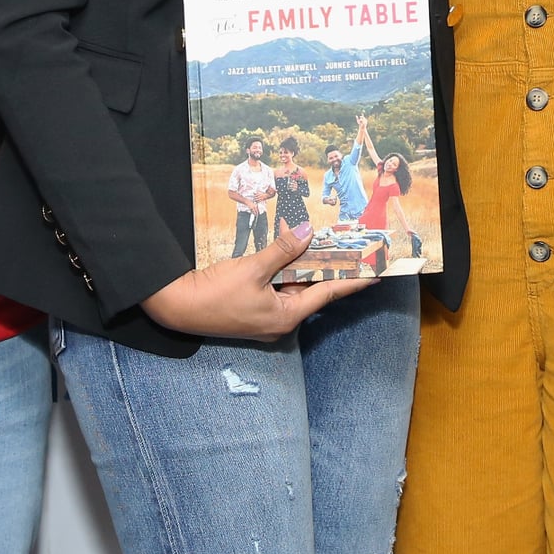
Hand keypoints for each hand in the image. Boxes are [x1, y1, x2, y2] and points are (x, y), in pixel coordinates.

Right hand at [141, 224, 371, 342]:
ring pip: (294, 287)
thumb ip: (283, 250)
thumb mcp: (253, 268)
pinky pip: (278, 288)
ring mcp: (267, 318)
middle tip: (346, 246)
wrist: (178, 307)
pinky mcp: (254, 311)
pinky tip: (287, 250)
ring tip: (318, 241)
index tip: (375, 274)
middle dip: (326, 265)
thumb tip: (308, 233)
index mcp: (287, 317)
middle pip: (312, 289)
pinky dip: (285, 270)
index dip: (352, 282)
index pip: (328, 294)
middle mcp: (281, 321)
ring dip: (303, 265)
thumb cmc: (216, 293)